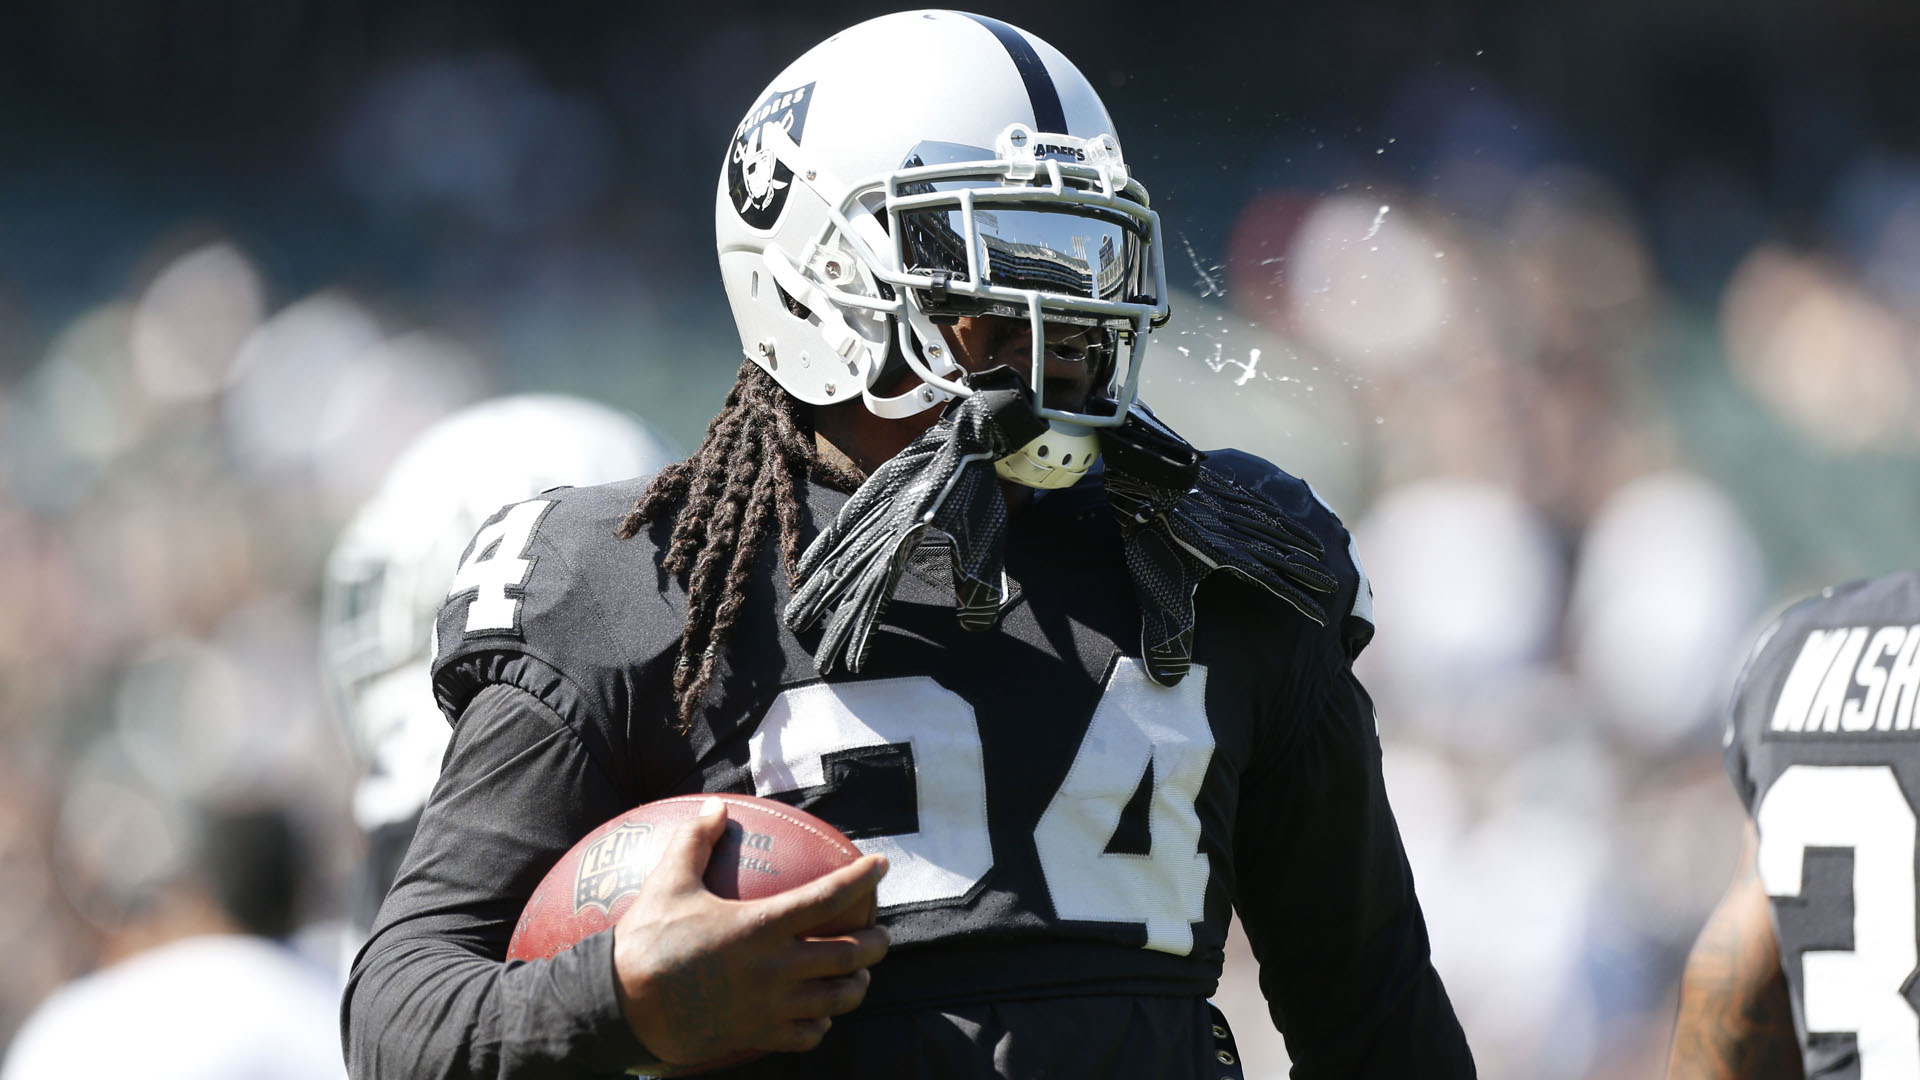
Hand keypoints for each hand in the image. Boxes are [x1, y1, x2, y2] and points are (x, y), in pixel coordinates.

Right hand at [611, 798, 889, 1064]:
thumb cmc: (643, 941)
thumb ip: (696, 841)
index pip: (827, 898)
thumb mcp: (667, 882)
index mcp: (759, 926)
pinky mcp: (755, 1035)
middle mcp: (774, 968)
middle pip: (848, 956)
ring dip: (855, 986)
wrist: (617, 1006)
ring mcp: (768, 1007)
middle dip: (875, 944)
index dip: (860, 880)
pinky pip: (806, 1036)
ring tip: (859, 976)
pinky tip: (819, 1016)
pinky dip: (821, 1024)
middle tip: (880, 933)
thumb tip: (717, 806)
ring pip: (836, 1001)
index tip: (881, 865)